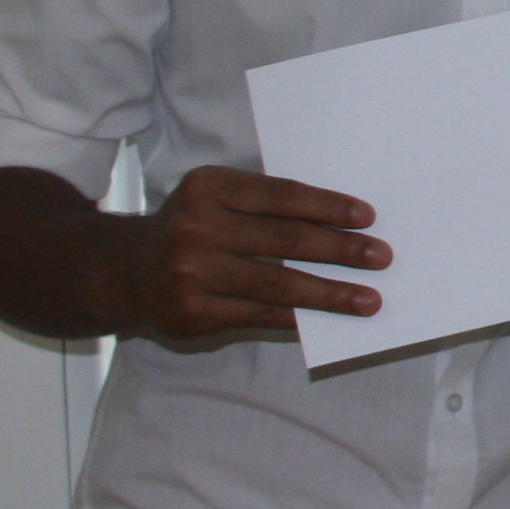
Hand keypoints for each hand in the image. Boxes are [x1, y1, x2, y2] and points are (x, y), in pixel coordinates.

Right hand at [110, 164, 387, 343]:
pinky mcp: (193, 313)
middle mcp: (197, 228)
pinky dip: (299, 317)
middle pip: (285, 240)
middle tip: (381, 257)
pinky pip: (260, 314)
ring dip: (330, 294)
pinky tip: (327, 320)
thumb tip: (342, 224)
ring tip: (369, 299)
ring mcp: (192, 273)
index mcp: (208, 188)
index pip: (282, 196)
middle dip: (340, 250)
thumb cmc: (192, 227)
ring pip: (278, 284)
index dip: (328, 206)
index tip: (368, 217)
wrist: (128, 271)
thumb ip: (265, 205)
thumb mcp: (217, 199)